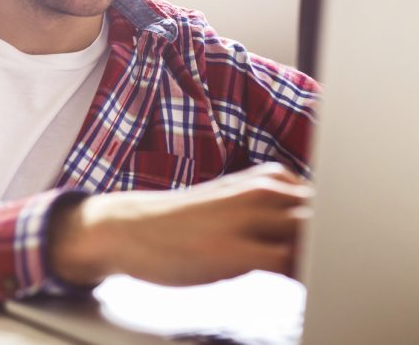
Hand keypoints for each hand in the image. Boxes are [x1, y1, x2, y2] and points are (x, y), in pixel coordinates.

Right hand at [49, 162, 311, 285]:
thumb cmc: (179, 223)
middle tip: (320, 264)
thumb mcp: (233, 203)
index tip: (325, 249)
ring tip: (307, 274)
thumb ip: (275, 211)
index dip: (335, 228)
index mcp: (267, 178)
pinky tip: (295, 283)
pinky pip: (293, 262)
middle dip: (334, 241)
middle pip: (330, 215)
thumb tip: (318, 233)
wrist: (125, 227)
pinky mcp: (235, 250)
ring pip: (317, 235)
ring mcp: (249, 219)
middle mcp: (262, 191)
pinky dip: (306, 274)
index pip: (331, 201)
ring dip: (323, 256)